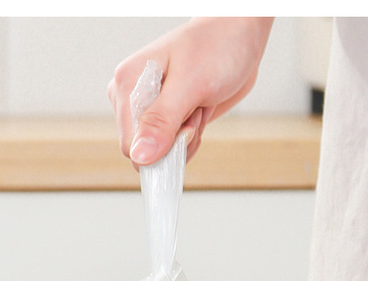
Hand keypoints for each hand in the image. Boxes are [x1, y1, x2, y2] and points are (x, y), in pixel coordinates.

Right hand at [107, 17, 273, 167]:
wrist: (240, 37)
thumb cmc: (217, 46)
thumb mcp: (191, 84)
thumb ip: (162, 121)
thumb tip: (139, 156)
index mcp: (127, 84)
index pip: (129, 145)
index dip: (160, 147)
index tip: (186, 125)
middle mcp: (133, 98)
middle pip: (147, 152)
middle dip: (177, 140)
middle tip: (195, 110)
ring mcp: (149, 109)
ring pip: (162, 153)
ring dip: (188, 137)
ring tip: (199, 106)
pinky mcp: (165, 118)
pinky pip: (173, 148)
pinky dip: (192, 138)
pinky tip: (199, 113)